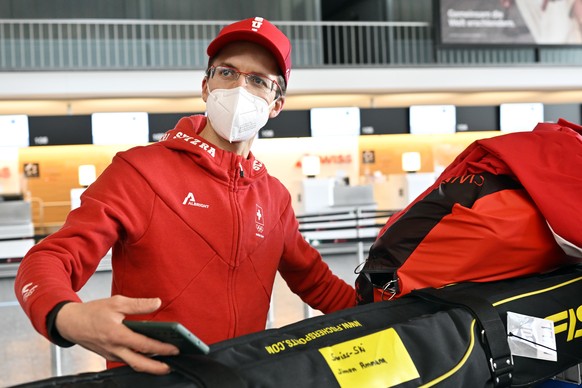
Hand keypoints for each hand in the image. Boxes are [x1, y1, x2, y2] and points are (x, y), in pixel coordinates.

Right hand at [55, 295, 179, 374]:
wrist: (71, 323)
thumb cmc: (92, 313)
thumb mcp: (116, 303)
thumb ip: (138, 304)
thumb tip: (156, 303)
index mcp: (117, 335)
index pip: (144, 345)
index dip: (162, 348)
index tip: (175, 349)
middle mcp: (115, 349)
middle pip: (140, 364)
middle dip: (157, 368)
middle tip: (172, 366)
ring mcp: (112, 355)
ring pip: (134, 364)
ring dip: (149, 366)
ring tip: (165, 364)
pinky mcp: (110, 356)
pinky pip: (127, 361)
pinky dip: (139, 361)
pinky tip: (148, 357)